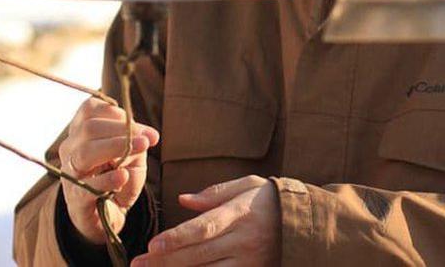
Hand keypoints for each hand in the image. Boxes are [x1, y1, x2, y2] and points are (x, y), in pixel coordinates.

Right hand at [58, 97, 159, 244]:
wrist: (105, 216)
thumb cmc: (115, 175)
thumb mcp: (131, 153)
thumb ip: (138, 140)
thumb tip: (151, 136)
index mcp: (80, 131)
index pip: (90, 110)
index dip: (117, 114)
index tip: (140, 127)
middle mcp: (70, 149)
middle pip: (89, 129)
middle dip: (121, 131)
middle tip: (146, 140)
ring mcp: (69, 173)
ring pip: (85, 153)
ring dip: (115, 147)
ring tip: (141, 148)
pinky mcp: (75, 199)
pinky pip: (87, 186)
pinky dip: (107, 180)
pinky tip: (123, 176)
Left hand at [130, 175, 280, 265]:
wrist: (305, 223)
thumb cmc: (269, 199)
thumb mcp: (246, 185)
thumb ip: (214, 193)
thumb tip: (183, 200)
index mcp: (239, 214)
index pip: (204, 228)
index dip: (177, 238)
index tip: (153, 245)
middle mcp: (243, 240)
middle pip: (199, 254)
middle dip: (165, 261)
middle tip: (138, 263)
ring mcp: (249, 261)